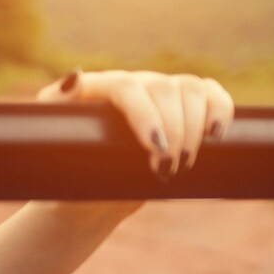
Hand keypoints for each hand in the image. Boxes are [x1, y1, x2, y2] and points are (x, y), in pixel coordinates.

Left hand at [39, 68, 234, 178]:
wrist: (90, 195)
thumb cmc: (67, 171)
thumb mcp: (52, 145)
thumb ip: (56, 109)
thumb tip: (76, 78)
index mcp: (98, 88)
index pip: (126, 88)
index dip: (145, 114)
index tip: (153, 147)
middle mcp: (132, 85)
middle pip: (165, 89)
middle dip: (173, 132)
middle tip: (165, 169)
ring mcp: (160, 93)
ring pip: (191, 90)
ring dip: (195, 127)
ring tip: (183, 163)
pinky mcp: (185, 107)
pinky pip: (211, 94)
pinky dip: (221, 110)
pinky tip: (216, 136)